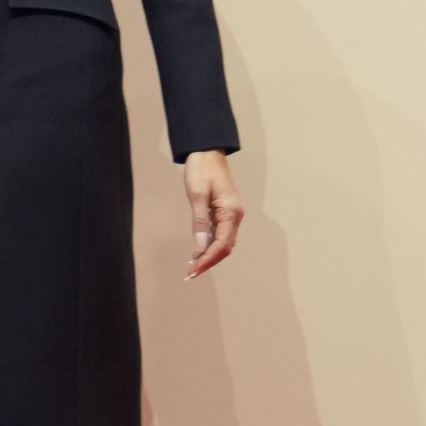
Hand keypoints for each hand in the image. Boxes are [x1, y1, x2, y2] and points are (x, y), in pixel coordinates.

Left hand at [182, 150, 242, 280]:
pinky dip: (210, 246)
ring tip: (192, 267)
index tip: (193, 270)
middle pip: (225, 247)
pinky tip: (198, 252)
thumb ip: (199, 222)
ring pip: (224, 243)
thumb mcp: (197, 195)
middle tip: (190, 274)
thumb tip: (199, 247)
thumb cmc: (202, 170)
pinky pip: (220, 234)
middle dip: (209, 262)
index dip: (207, 260)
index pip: (221, 244)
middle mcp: (235, 215)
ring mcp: (232, 214)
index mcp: (231, 212)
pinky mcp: (225, 212)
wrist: (207, 151)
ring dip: (210, 256)